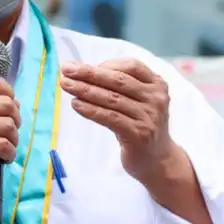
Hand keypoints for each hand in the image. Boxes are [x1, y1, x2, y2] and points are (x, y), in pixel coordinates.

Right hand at [0, 74, 20, 201]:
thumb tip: (11, 102)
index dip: (7, 90)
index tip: (11, 103)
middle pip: (6, 103)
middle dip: (15, 118)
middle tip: (10, 131)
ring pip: (9, 125)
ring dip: (14, 138)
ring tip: (7, 146)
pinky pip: (5, 145)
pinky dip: (10, 153)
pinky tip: (4, 158)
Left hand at [60, 59, 174, 183]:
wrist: (156, 159)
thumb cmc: (139, 123)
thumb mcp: (137, 100)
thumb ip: (118, 85)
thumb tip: (82, 70)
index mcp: (157, 84)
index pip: (131, 65)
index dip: (106, 64)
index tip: (82, 67)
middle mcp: (156, 98)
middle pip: (118, 80)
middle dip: (89, 73)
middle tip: (66, 70)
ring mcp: (149, 116)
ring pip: (112, 98)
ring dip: (85, 90)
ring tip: (66, 85)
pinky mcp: (138, 134)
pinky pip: (110, 118)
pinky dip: (91, 110)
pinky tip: (76, 104)